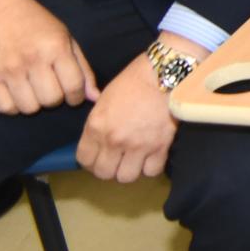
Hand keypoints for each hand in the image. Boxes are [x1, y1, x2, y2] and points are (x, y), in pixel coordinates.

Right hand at [0, 0, 96, 114]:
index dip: (77, 96)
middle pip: (51, 100)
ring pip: (29, 108)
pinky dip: (14, 107)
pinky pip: (5, 108)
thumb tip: (95, 96)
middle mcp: (33, 60)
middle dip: (57, 99)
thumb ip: (82, 68)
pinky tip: (18, 94)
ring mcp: (9, 70)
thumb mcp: (66, 38)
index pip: (74, 86)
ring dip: (35, 103)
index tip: (74, 94)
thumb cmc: (37, 23)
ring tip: (35, 90)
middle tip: (53, 88)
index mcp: (56, 48)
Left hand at [76, 48, 183, 184]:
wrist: (165, 73)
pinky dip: (151, 167)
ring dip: (130, 170)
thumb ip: (98, 124)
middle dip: (110, 169)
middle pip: (104, 173)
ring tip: (136, 159)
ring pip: (126, 177)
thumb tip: (98, 142)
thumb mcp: (105, 100)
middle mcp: (113, 140)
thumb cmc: (134, 82)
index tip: (100, 157)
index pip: (84, 160)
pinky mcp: (160, 146)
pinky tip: (152, 156)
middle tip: (118, 159)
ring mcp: (137, 145)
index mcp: (96, 126)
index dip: (91, 162)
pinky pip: (151, 171)